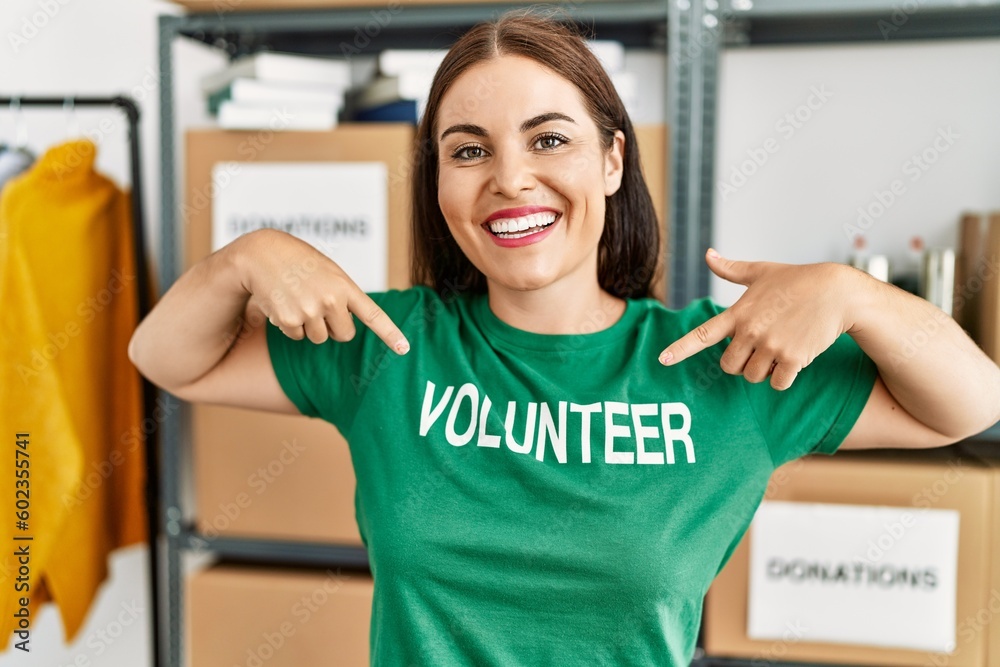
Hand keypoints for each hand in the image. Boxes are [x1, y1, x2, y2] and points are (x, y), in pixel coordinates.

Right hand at [234, 229, 408, 352]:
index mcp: (345, 286)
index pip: (373, 315)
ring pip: (319, 338)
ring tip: (298, 298)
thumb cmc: (300, 261)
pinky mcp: (289, 321)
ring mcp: (310, 312)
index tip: (404, 349)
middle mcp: (331, 300)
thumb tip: (345, 330)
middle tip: (319, 306)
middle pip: (344, 335)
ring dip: (310, 326)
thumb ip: (343, 295)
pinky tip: (284, 302)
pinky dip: (290, 326)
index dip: (390, 334)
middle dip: (334, 327)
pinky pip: (297, 337)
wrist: (261, 253)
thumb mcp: (329, 272)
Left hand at [659, 249, 859, 389]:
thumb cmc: (798, 280)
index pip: (703, 333)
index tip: (662, 360)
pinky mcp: (794, 358)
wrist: (839, 292)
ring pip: (753, 377)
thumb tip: (708, 254)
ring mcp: (771, 346)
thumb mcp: (761, 271)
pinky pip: (777, 384)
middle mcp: (751, 331)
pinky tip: (793, 360)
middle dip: (740, 363)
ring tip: (778, 350)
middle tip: (758, 348)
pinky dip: (783, 378)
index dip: (681, 349)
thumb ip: (731, 269)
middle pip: (729, 366)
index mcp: (739, 312)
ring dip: (762, 371)